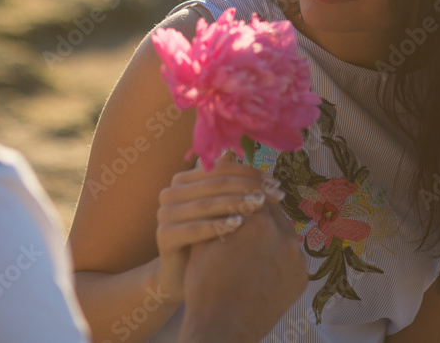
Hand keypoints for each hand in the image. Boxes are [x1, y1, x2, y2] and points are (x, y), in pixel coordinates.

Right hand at [155, 154, 283, 303]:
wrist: (187, 281)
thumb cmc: (213, 244)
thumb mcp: (225, 212)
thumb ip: (234, 187)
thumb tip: (247, 158)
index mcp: (184, 181)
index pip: (220, 168)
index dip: (249, 173)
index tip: (275, 182)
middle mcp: (171, 193)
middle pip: (214, 184)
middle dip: (248, 187)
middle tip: (274, 194)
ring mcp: (165, 214)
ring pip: (206, 204)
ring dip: (235, 203)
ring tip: (260, 206)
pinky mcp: (164, 236)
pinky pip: (193, 229)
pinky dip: (217, 225)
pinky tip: (239, 225)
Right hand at [179, 199, 308, 341]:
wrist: (222, 327)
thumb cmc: (205, 281)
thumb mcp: (204, 238)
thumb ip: (216, 206)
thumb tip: (223, 184)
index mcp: (256, 221)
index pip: (253, 188)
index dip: (244, 185)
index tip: (240, 186)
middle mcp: (283, 235)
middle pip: (273, 208)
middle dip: (260, 206)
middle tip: (251, 206)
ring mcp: (296, 258)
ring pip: (284, 231)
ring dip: (271, 228)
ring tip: (255, 236)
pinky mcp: (301, 277)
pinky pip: (290, 254)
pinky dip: (278, 251)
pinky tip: (263, 258)